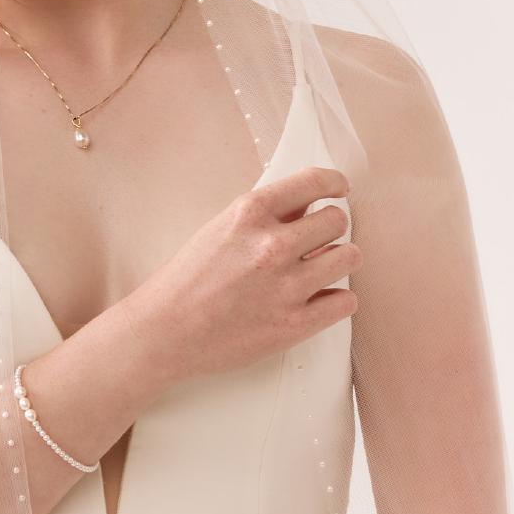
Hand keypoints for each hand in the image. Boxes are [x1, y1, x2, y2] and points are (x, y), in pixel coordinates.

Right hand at [120, 165, 360, 388]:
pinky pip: (346, 302)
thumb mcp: (219, 230)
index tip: (338, 190)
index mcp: (250, 213)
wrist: (164, 332)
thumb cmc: (187, 281)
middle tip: (316, 242)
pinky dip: (336, 300)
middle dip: (329, 229)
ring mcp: (286, 286)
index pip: (314, 181)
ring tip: (319, 271)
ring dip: (337, 262)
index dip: (334, 183)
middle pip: (337, 220)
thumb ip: (265, 216)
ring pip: (349, 257)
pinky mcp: (294, 324)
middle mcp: (272, 245)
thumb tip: (307, 205)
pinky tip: (319, 300)